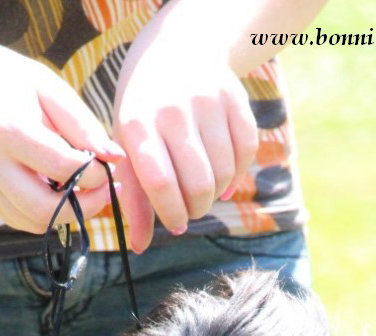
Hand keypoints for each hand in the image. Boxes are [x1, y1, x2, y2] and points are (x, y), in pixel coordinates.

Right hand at [0, 43, 124, 233]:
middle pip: (45, 208)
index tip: (110, 167)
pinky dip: (52, 215)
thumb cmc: (19, 86)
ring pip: (37, 222)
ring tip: (88, 190)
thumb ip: (84, 126)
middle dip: (85, 206)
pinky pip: (27, 222)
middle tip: (106, 190)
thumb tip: (116, 158)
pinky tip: (64, 192)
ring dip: (71, 214)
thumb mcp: (53, 91)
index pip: (61, 167)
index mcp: (7, 130)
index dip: (94, 174)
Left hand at [112, 35, 258, 251]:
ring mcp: (208, 100)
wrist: (178, 49)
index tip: (176, 224)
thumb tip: (139, 247)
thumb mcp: (130, 147)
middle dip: (197, 209)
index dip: (172, 213)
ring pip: (224, 172)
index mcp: (138, 122)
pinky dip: (237, 174)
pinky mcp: (236, 98)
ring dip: (216, 194)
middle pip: (198, 183)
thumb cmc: (145, 111)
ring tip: (203, 191)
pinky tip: (224, 177)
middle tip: (191, 209)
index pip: (160, 183)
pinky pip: (246, 153)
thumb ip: (134, 197)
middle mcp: (174, 109)